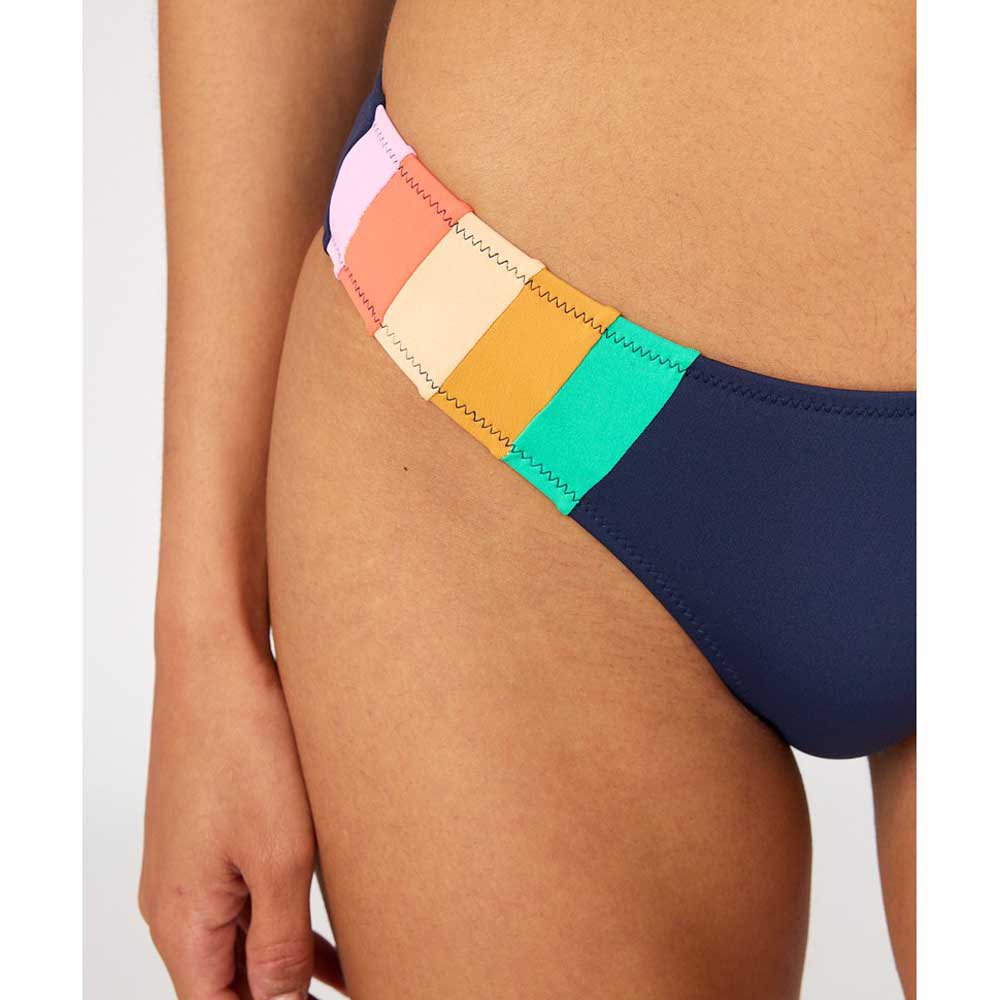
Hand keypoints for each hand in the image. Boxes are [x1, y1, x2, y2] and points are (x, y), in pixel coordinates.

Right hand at [139, 628, 344, 998]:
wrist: (216, 661)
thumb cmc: (243, 746)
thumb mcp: (279, 858)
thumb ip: (278, 945)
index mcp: (181, 922)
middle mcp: (175, 903)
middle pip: (226, 982)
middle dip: (283, 995)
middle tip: (349, 988)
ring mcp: (192, 866)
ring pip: (240, 941)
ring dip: (289, 965)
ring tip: (349, 979)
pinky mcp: (212, 835)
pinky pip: (246, 899)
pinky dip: (285, 924)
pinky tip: (330, 942)